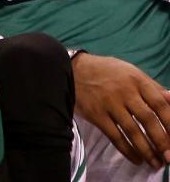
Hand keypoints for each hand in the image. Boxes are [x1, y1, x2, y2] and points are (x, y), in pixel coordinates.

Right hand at [73, 53, 169, 168]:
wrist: (72, 69)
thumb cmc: (107, 72)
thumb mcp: (131, 72)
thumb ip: (153, 88)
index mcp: (137, 80)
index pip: (160, 104)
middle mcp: (124, 91)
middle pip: (148, 120)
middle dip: (161, 141)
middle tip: (169, 157)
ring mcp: (109, 103)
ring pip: (132, 131)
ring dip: (146, 150)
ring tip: (155, 163)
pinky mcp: (96, 114)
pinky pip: (114, 136)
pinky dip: (127, 150)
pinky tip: (136, 158)